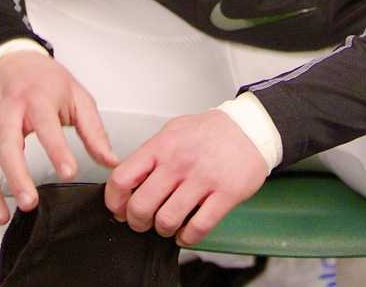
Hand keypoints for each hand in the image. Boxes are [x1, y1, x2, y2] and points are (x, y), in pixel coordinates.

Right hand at [0, 51, 117, 224]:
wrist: (10, 60)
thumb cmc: (43, 78)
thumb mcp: (76, 96)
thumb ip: (94, 130)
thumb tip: (109, 160)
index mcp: (37, 98)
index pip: (47, 126)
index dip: (58, 151)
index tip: (69, 172)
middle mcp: (8, 111)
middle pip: (7, 146)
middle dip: (17, 178)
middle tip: (29, 202)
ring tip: (2, 215)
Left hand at [104, 109, 266, 244]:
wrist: (250, 128)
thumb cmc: (211, 131)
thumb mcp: (173, 131)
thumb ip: (150, 154)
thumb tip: (127, 181)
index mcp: (162, 146)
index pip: (123, 178)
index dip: (115, 200)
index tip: (118, 208)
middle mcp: (179, 162)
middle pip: (141, 206)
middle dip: (137, 221)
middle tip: (143, 221)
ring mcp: (202, 179)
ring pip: (167, 221)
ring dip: (163, 229)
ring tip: (168, 224)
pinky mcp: (225, 195)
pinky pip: (197, 228)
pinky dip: (187, 237)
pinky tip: (187, 231)